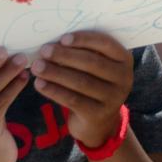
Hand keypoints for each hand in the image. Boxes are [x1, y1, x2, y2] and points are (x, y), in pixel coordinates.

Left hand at [30, 32, 133, 150]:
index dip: (84, 40)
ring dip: (55, 72)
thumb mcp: (100, 68)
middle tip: (44, 51)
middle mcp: (124, 78)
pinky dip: (53, 90)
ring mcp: (112, 98)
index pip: (106, 44)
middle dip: (65, 56)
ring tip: (37, 67)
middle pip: (91, 63)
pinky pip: (72, 99)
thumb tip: (57, 41)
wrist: (99, 122)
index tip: (62, 38)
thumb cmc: (94, 84)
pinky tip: (39, 84)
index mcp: (124, 59)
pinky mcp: (97, 114)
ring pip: (80, 81)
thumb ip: (88, 54)